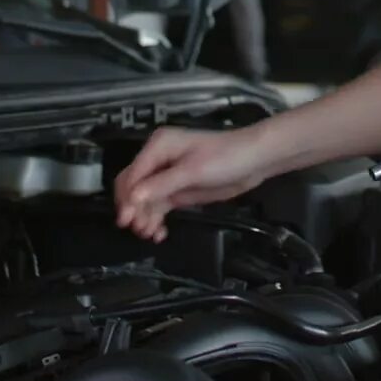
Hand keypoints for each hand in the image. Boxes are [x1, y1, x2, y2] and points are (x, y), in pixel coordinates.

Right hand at [113, 127, 271, 241]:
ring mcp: (167, 176)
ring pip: (145, 200)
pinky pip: (159, 206)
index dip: (127, 197)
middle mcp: (158, 160)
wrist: (254, 161)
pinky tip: (158, 233)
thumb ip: (162, 185)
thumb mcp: (192, 171)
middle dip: (134, 208)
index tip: (125, 219)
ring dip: (144, 217)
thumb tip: (133, 198)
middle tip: (138, 229)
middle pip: (134, 187)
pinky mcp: (178, 190)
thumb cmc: (225, 158)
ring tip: (151, 234)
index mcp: (158, 146)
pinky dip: (155, 219)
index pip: (133, 174)